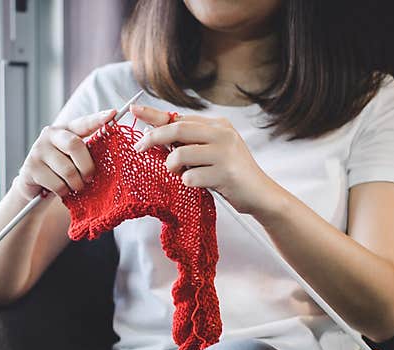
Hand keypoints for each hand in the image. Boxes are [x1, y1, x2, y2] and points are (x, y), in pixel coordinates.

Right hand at [13, 109, 115, 200]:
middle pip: (75, 145)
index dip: (98, 119)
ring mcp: (38, 150)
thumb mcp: (73, 158)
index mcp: (65, 129)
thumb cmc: (60, 170)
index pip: (83, 123)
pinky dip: (64, 192)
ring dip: (76, 184)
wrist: (34, 186)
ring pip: (68, 170)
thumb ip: (85, 153)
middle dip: (86, 167)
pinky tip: (61, 191)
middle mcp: (50, 135)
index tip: (113, 114)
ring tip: (74, 187)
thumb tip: (108, 154)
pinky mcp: (31, 168)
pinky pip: (57, 184)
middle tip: (89, 178)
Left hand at [131, 104, 284, 217]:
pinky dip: (187, 183)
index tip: (134, 111)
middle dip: (153, 139)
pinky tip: (199, 185)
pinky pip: (190, 178)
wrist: (260, 194)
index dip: (154, 115)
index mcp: (218, 125)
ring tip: (181, 173)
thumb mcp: (212, 151)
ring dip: (172, 167)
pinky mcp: (224, 174)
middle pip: (176, 130)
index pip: (180, 118)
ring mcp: (224, 153)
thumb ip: (190, 142)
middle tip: (139, 148)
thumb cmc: (230, 174)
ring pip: (180, 155)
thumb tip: (154, 134)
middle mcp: (222, 134)